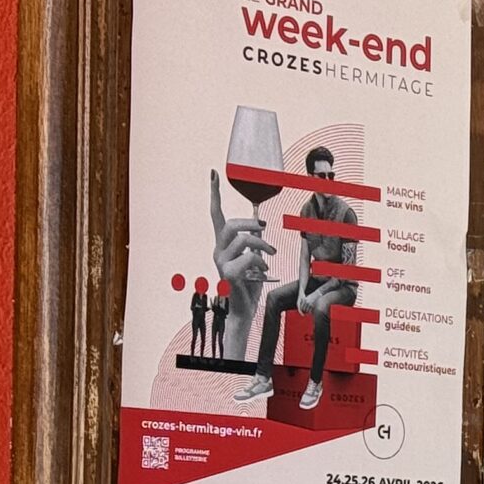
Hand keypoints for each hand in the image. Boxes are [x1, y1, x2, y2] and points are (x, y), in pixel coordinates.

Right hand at [208, 167, 273, 290]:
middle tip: (264, 228)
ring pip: (243, 240)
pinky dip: (261, 261)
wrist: (243, 310)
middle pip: (230, 224)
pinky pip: (249, 258)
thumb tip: (260, 226)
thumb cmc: (248, 284)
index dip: (215, 194)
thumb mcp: (254, 259)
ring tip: (271, 254)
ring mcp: (221, 262)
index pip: (216, 214)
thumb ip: (254, 243)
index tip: (213, 174)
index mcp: (223, 244)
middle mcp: (218, 250)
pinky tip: (263, 270)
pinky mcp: (228, 273)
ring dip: (262, 245)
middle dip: (251, 222)